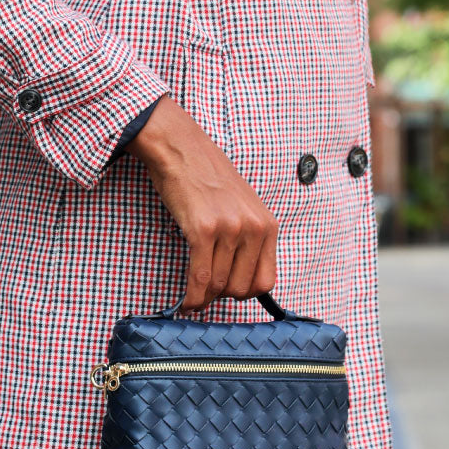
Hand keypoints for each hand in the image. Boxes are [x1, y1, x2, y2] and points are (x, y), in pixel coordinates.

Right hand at [126, 95, 277, 313]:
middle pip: (242, 288)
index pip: (266, 282)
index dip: (244, 294)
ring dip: (203, 298)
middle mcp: (254, 227)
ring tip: (192, 295)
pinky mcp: (204, 229)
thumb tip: (237, 280)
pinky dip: (191, 296)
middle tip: (204, 291)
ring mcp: (230, 228)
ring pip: (219, 285)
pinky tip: (183, 300)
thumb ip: (247, 240)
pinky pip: (200, 277)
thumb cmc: (207, 178)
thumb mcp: (242, 207)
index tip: (226, 291)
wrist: (181, 148)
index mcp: (267, 224)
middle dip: (221, 297)